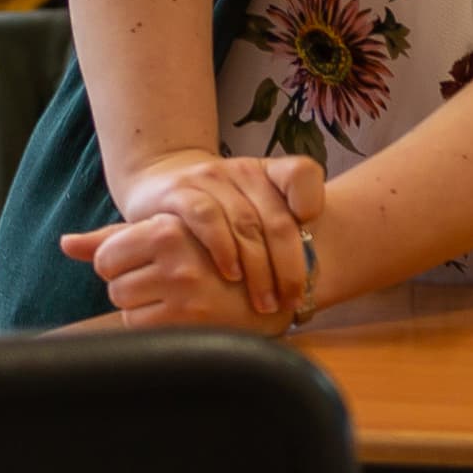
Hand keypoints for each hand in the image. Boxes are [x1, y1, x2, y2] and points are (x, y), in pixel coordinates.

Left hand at [61, 212, 280, 331]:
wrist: (275, 280)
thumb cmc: (212, 254)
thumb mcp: (169, 234)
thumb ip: (115, 237)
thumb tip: (65, 242)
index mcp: (169, 228)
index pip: (107, 255)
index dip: (122, 264)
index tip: (149, 265)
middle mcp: (174, 254)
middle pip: (113, 282)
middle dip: (134, 284)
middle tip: (169, 282)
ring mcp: (183, 289)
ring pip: (125, 305)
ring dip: (143, 305)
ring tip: (178, 296)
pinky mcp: (189, 319)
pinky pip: (141, 327)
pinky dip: (155, 325)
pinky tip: (184, 314)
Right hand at [120, 148, 324, 319]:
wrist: (158, 186)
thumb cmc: (218, 212)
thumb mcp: (252, 210)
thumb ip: (280, 231)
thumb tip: (312, 278)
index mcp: (268, 172)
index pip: (302, 173)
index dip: (314, 202)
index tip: (314, 241)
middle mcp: (243, 171)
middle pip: (278, 219)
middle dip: (290, 266)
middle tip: (293, 301)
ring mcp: (210, 179)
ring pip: (246, 224)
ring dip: (259, 269)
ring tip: (265, 302)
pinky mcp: (179, 193)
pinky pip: (206, 218)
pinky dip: (223, 248)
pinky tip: (231, 275)